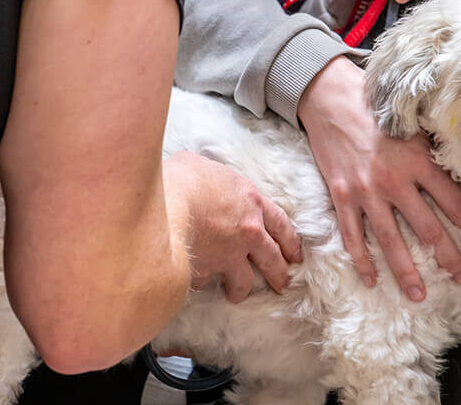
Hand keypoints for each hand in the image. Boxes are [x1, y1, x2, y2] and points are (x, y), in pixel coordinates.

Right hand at [163, 152, 302, 303]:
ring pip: (244, 282)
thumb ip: (210, 178)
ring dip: (241, 290)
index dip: (289, 240)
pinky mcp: (207, 273)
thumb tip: (200, 178)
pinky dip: (202, 283)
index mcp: (251, 201)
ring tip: (236, 295)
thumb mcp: (201, 164)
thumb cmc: (181, 178)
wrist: (165, 206)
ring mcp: (228, 256)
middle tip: (283, 284)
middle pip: (272, 258)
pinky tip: (196, 283)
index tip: (295, 255)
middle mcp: (247, 232)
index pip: (280, 223)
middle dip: (279, 273)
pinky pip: (207, 283)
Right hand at [297, 57, 460, 301]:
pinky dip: (362, 260)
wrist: (329, 98)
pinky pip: (353, 235)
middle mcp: (393, 179)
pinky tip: (371, 279)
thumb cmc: (373, 107)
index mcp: (416, 158)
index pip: (451, 197)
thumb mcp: (408, 122)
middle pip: (427, 227)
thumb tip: (457, 166)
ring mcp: (365, 191)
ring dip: (406, 272)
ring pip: (391, 241)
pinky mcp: (342, 196)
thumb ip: (429, 147)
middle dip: (448, 256)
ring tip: (419, 295)